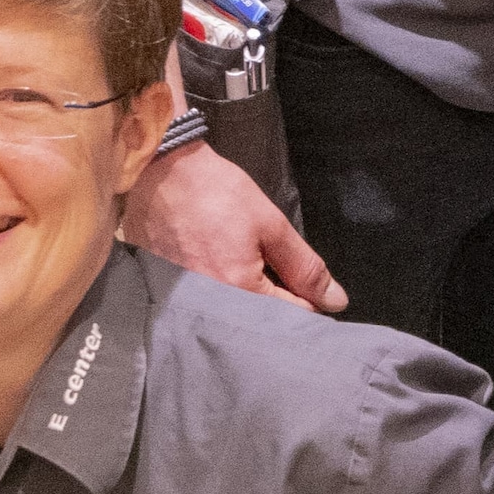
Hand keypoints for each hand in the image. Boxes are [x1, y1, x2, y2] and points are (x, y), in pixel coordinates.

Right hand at [129, 139, 344, 308]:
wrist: (158, 171)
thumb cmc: (215, 192)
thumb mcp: (270, 225)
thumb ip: (304, 267)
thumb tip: (335, 300)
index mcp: (239, 291)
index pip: (291, 317)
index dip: (307, 299)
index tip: (306, 282)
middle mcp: (210, 308)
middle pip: (259, 323)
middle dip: (276, 304)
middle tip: (274, 271)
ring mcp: (185, 303)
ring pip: (233, 315)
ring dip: (247, 300)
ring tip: (243, 268)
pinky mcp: (168, 294)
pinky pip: (206, 306)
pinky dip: (218, 294)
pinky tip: (218, 269)